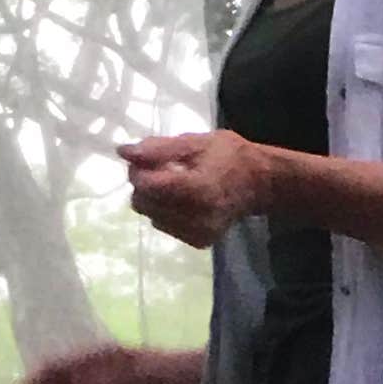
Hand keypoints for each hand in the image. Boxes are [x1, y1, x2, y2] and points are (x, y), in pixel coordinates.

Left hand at [120, 126, 270, 251]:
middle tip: (158, 168)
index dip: (138, 171)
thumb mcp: (195, 142)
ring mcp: (199, 233)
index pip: (150, 186)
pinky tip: (181, 198)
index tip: (143, 158)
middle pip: (145, 203)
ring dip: (153, 197)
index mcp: (201, 189)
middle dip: (143, 184)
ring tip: (173, 182)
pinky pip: (163, 225)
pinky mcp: (198, 241)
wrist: (258, 183)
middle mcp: (199, 217)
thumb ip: (158, 148)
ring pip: (151, 215)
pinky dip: (164, 210)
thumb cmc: (228, 156)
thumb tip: (123, 152)